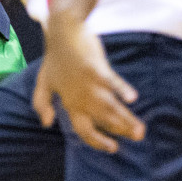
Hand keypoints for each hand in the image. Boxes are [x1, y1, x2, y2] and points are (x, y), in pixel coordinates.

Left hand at [31, 26, 143, 152]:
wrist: (63, 32)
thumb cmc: (55, 57)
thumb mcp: (43, 83)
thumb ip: (41, 104)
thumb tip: (46, 124)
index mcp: (70, 103)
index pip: (83, 130)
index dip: (97, 142)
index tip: (113, 148)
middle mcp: (80, 98)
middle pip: (102, 120)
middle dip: (120, 131)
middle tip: (138, 138)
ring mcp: (89, 84)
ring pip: (109, 107)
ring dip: (125, 119)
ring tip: (140, 130)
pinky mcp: (96, 68)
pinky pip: (111, 82)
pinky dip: (121, 90)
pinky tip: (132, 98)